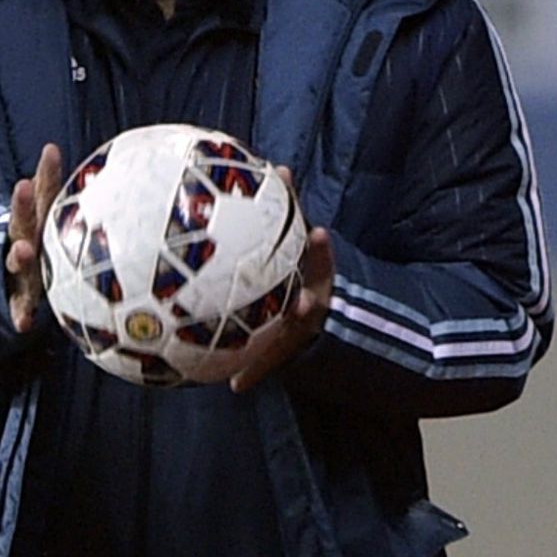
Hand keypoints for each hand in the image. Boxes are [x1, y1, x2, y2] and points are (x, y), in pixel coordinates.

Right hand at [4, 143, 63, 332]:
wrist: (2, 282)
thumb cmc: (35, 242)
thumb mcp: (40, 216)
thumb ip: (47, 188)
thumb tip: (54, 149)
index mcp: (34, 221)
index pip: (42, 193)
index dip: (47, 173)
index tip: (51, 151)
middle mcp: (24, 242)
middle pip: (23, 222)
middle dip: (22, 206)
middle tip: (20, 186)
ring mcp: (19, 271)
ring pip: (17, 262)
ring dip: (18, 256)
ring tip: (21, 250)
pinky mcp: (19, 299)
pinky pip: (18, 307)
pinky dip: (20, 314)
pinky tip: (23, 324)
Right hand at [231, 168, 333, 393]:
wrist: (322, 308)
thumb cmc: (291, 329)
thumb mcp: (277, 350)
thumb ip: (258, 367)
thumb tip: (233, 388)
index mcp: (305, 307)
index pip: (307, 306)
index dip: (305, 306)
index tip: (305, 304)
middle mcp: (311, 279)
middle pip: (316, 263)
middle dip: (317, 252)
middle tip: (316, 233)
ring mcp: (308, 260)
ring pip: (303, 229)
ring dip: (295, 203)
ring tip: (285, 175)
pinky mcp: (301, 240)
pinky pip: (292, 209)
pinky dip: (285, 191)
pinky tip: (274, 168)